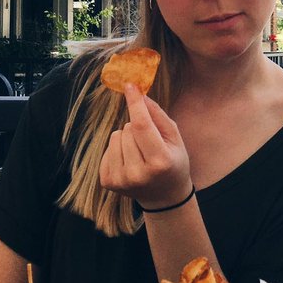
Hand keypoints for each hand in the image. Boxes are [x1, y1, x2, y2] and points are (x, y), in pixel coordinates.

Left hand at [99, 83, 192, 210]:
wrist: (164, 196)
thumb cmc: (173, 163)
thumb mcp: (175, 139)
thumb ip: (158, 116)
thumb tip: (141, 96)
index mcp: (159, 161)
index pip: (142, 125)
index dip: (135, 103)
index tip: (130, 85)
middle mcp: (138, 173)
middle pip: (128, 129)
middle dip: (137, 126)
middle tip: (149, 142)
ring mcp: (121, 179)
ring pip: (115, 136)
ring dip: (126, 137)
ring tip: (139, 151)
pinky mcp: (108, 182)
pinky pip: (107, 148)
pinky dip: (117, 149)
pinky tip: (129, 160)